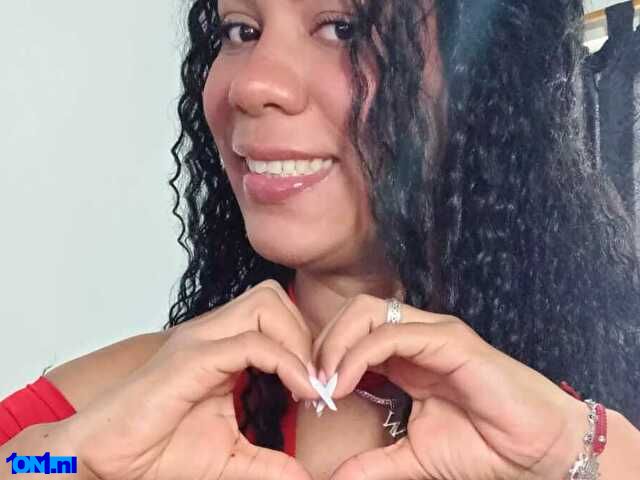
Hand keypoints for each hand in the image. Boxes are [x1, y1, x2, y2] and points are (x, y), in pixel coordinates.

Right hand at [63, 279, 317, 479]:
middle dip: (305, 335)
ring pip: (266, 305)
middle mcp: (211, 334)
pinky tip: (298, 392)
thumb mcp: (228, 456)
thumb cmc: (157, 448)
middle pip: (274, 297)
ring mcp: (200, 341)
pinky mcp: (191, 359)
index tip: (321, 388)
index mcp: (220, 346)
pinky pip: (250, 344)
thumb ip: (268, 462)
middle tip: (316, 381)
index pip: (276, 314)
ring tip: (306, 386)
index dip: (306, 344)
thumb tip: (304, 477)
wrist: (106, 458)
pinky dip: (284, 363)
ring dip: (296, 342)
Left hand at [313, 294, 585, 479]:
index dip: (323, 357)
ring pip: (367, 312)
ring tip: (324, 384)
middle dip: (322, 344)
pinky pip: (393, 333)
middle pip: (353, 314)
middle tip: (309, 385)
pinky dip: (359, 353)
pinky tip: (345, 383)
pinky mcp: (450, 340)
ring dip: (335, 344)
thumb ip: (374, 462)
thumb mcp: (414, 456)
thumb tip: (334, 478)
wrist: (539, 452)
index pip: (351, 334)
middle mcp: (417, 336)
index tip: (308, 394)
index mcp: (406, 356)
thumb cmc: (485, 446)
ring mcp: (433, 334)